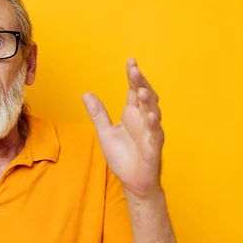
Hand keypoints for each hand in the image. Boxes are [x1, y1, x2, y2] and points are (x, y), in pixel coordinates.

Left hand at [83, 58, 163, 198]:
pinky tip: (149, 116)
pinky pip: (155, 133)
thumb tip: (86, 94)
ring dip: (148, 100)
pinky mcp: (154, 146)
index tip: (130, 62)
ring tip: (140, 90)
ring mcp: (150, 132)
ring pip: (152, 112)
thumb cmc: (123, 156)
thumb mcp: (105, 132)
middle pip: (144, 96)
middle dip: (140, 83)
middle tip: (133, 70)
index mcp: (132, 114)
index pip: (133, 90)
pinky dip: (153, 124)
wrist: (133, 181)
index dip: (133, 77)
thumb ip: (98, 113)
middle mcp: (143, 119)